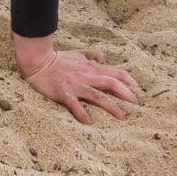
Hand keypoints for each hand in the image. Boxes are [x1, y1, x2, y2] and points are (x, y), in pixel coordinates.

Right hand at [21, 47, 139, 122]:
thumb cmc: (58, 59)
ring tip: (123, 117)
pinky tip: (89, 122)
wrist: (38, 61)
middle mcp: (86, 76)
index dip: (129, 81)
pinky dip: (82, 112)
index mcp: (91, 67)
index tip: (139, 90)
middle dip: (127, 94)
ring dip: (111, 106)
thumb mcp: (78, 53)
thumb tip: (105, 59)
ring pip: (97, 95)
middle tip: (138, 105)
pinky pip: (74, 104)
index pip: (116, 72)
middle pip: (111, 83)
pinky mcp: (64, 93)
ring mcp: (76, 85)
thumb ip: (92, 55)